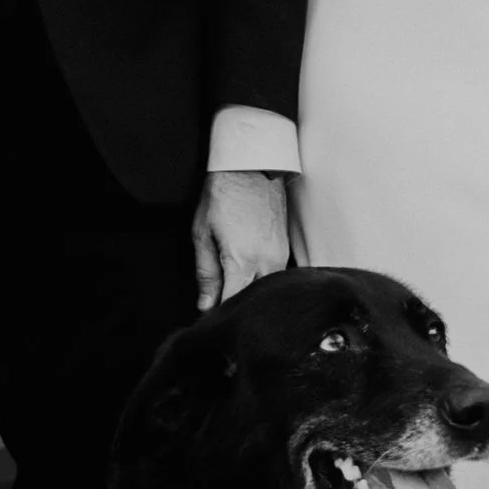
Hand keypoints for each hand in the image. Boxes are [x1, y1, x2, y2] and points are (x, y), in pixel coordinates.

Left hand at [194, 170, 290, 310]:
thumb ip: (206, 273)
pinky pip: (275, 278)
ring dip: (250, 295)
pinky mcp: (286, 250)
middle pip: (253, 301)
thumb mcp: (202, 235)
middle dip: (237, 307)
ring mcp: (280, 256)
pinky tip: (248, 280)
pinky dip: (261, 283)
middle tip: (220, 307)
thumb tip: (206, 305)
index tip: (210, 319)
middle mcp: (266, 263)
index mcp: (242, 261)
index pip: (233, 304)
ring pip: (266, 291)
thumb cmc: (222, 197)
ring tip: (233, 292)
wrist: (250, 168)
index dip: (220, 315)